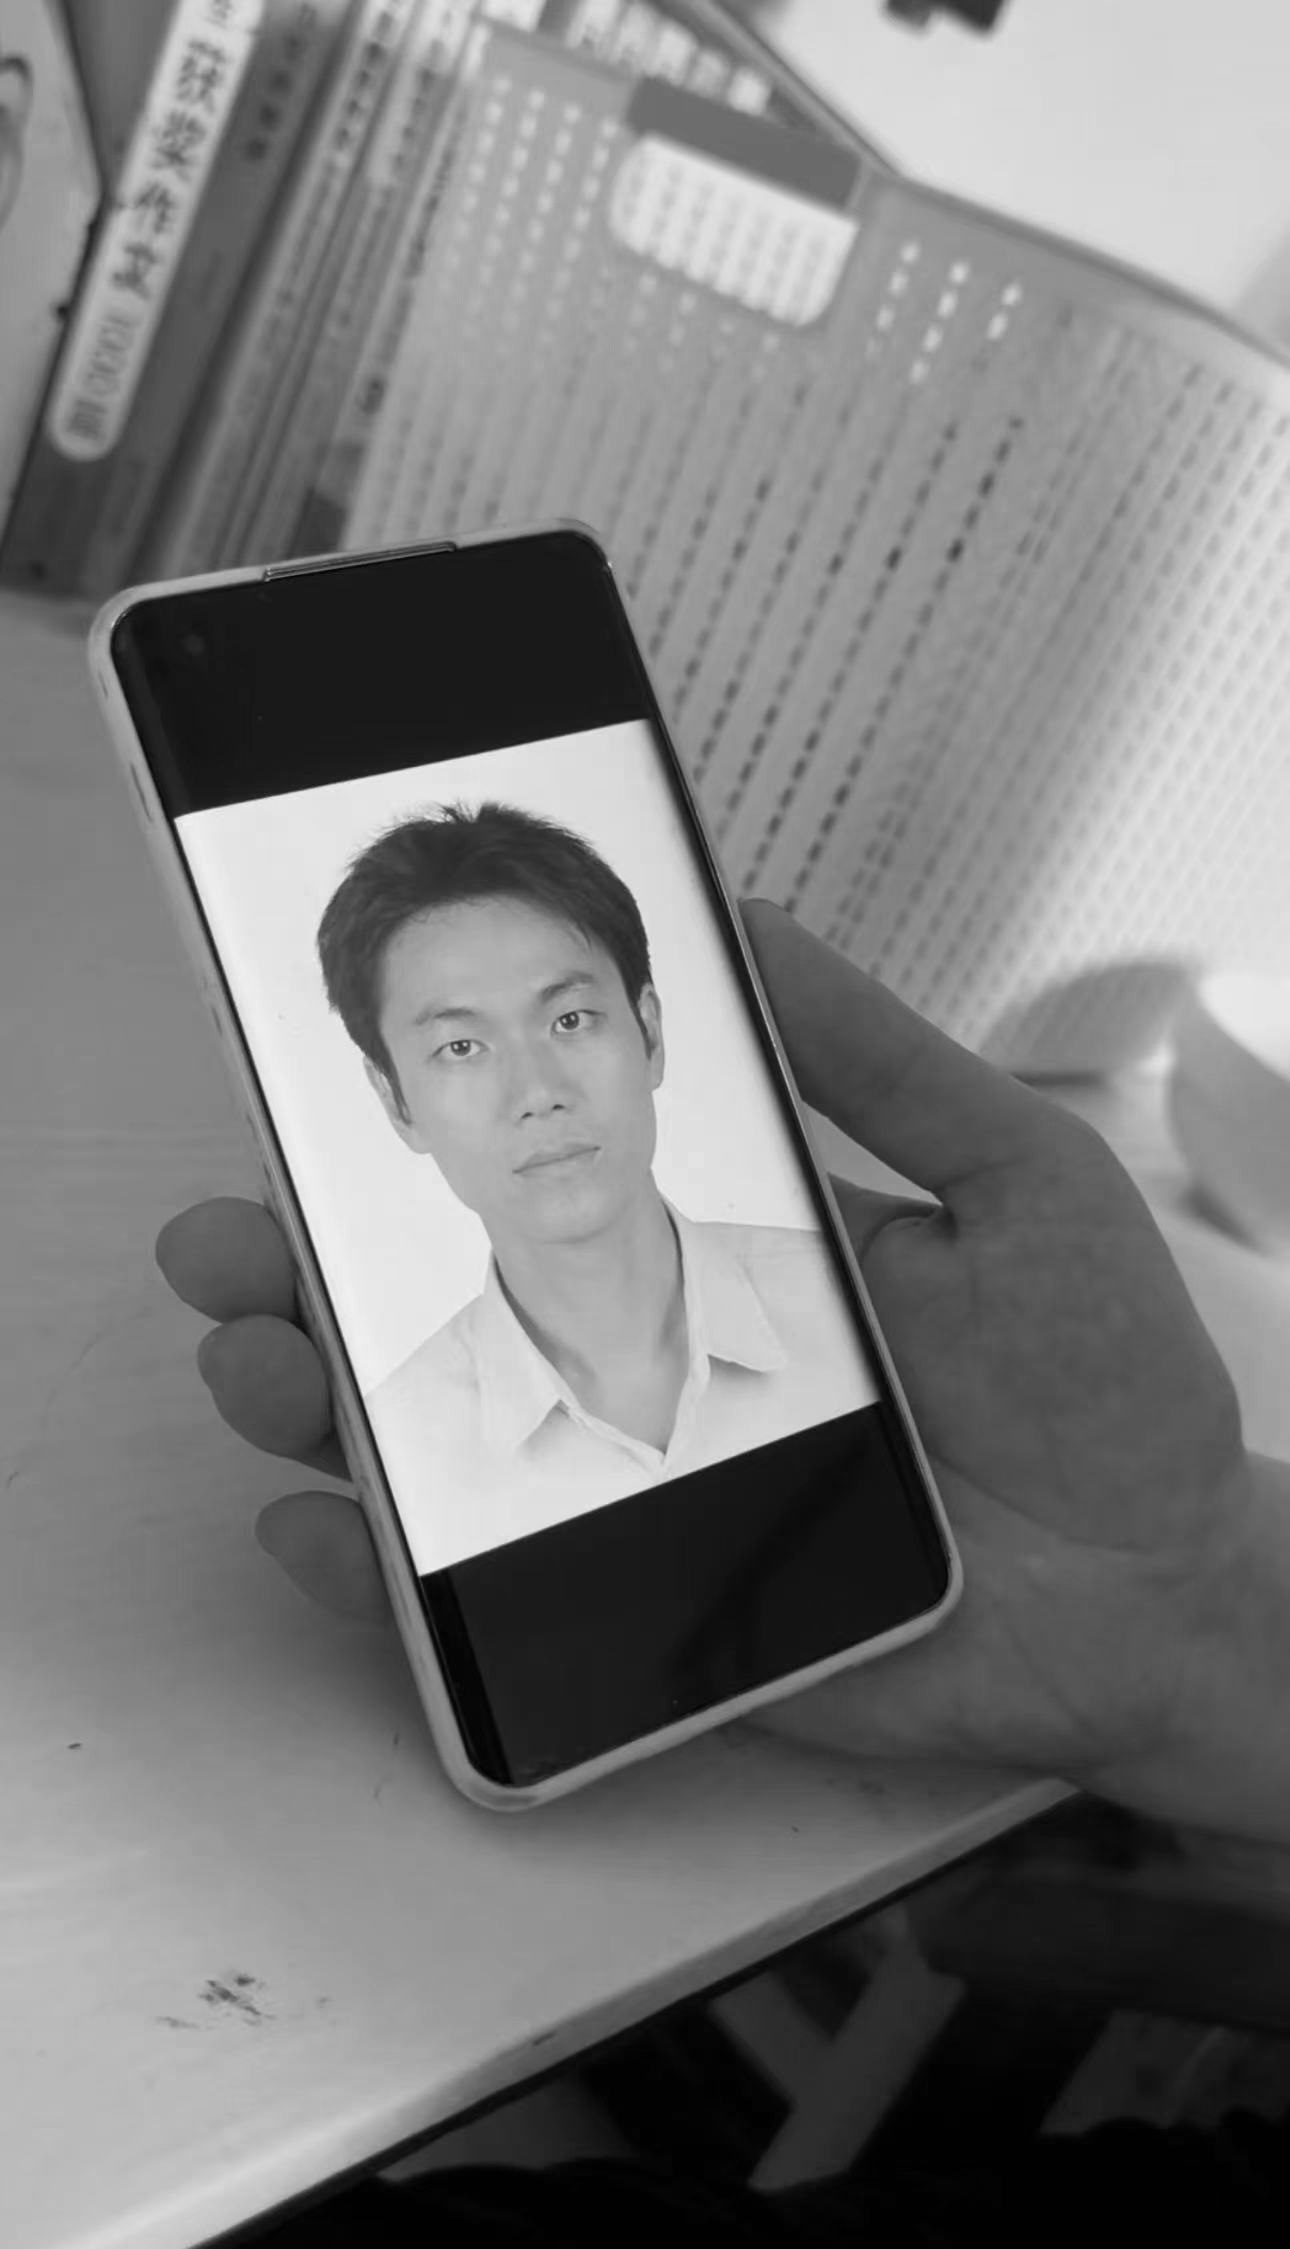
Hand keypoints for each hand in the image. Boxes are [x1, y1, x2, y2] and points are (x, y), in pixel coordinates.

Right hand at [156, 901, 1253, 1792]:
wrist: (1166, 1593)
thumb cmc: (1105, 1380)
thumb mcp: (1011, 1177)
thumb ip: (876, 1062)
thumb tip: (744, 917)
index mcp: (722, 1248)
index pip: (533, 1185)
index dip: (418, 1149)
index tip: (320, 1092)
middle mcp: (658, 1364)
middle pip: (449, 1319)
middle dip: (311, 1279)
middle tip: (226, 1241)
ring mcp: (643, 1494)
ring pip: (442, 1456)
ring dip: (321, 1409)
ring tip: (256, 1363)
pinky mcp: (657, 1615)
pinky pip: (499, 1609)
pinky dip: (390, 1589)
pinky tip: (321, 1534)